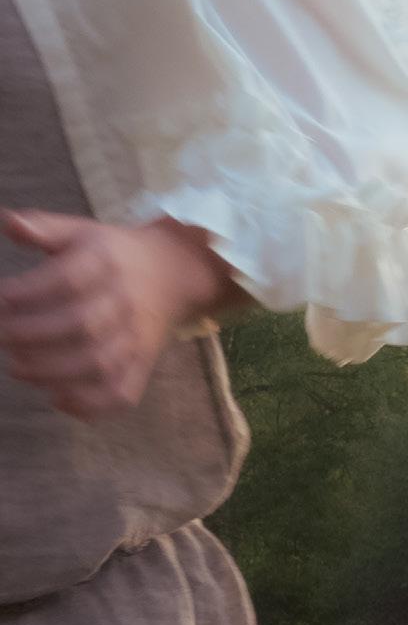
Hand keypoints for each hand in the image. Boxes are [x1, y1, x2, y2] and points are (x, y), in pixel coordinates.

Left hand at [0, 212, 240, 420]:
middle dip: (32, 335)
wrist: (173, 274)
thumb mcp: (81, 232)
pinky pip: (121, 393)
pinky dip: (90, 403)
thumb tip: (8, 221)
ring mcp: (137, 338)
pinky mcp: (142, 366)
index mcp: (108, 262)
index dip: (28, 293)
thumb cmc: (112, 255)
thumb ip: (43, 228)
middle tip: (2, 336)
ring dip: (51, 371)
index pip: (69, 280)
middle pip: (82, 325)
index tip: (0, 298)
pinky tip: (58, 397)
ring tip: (17, 366)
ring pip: (99, 364)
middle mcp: (126, 301)